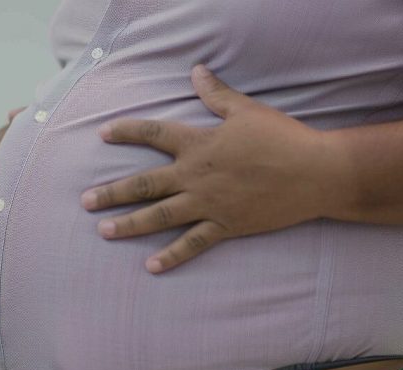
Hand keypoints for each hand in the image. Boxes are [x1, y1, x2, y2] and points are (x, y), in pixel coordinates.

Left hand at [83, 65, 339, 272]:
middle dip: (112, 192)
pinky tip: (151, 266)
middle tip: (86, 201)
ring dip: (130, 224)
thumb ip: (216, 94)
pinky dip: (172, 256)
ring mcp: (209, 204)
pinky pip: (193, 244)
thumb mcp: (246, 110)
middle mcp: (196, 176)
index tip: (103, 134)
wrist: (315, 172)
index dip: (127, 132)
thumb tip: (196, 70)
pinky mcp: (226, 226)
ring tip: (104, 231)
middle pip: (145, 184)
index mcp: (199, 144)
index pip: (154, 135)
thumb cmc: (282, 137)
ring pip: (160, 216)